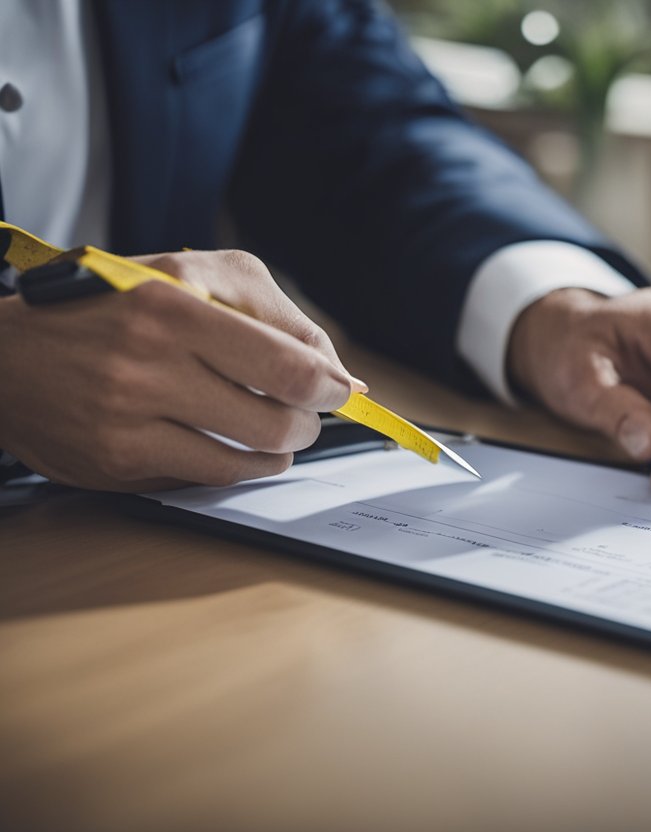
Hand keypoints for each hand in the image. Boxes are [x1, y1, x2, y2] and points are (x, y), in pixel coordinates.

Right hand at [0, 250, 361, 490]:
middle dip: (311, 421)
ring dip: (283, 449)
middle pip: (279, 417)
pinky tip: (244, 451)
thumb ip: (269, 315)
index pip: (289, 363)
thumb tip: (340, 374)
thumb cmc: (109, 309)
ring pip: (251, 455)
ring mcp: (130, 415)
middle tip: (309, 413)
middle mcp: (149, 359)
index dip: (330, 385)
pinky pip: (211, 476)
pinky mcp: (118, 459)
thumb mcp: (186, 276)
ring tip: (280, 433)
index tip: (338, 389)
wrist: (7, 354)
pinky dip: (243, 467)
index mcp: (173, 302)